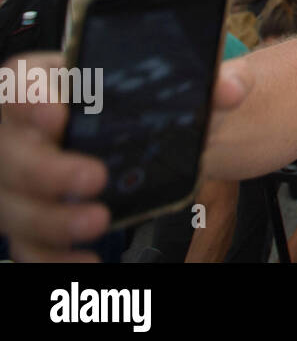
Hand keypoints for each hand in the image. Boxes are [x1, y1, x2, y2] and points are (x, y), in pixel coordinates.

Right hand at [0, 52, 244, 260]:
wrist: (146, 134)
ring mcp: (22, 179)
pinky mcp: (32, 217)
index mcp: (52, 83)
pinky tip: (87, 260)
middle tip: (95, 178)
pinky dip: (53, 256)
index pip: (20, 80)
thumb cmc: (146, 102)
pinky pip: (28, 244)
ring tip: (98, 221)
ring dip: (52, 219)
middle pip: (10, 152)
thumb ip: (203, 83)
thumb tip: (232, 88)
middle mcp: (24, 132)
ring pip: (14, 204)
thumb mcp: (174, 85)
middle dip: (46, 169)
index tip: (58, 113)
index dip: (29, 96)